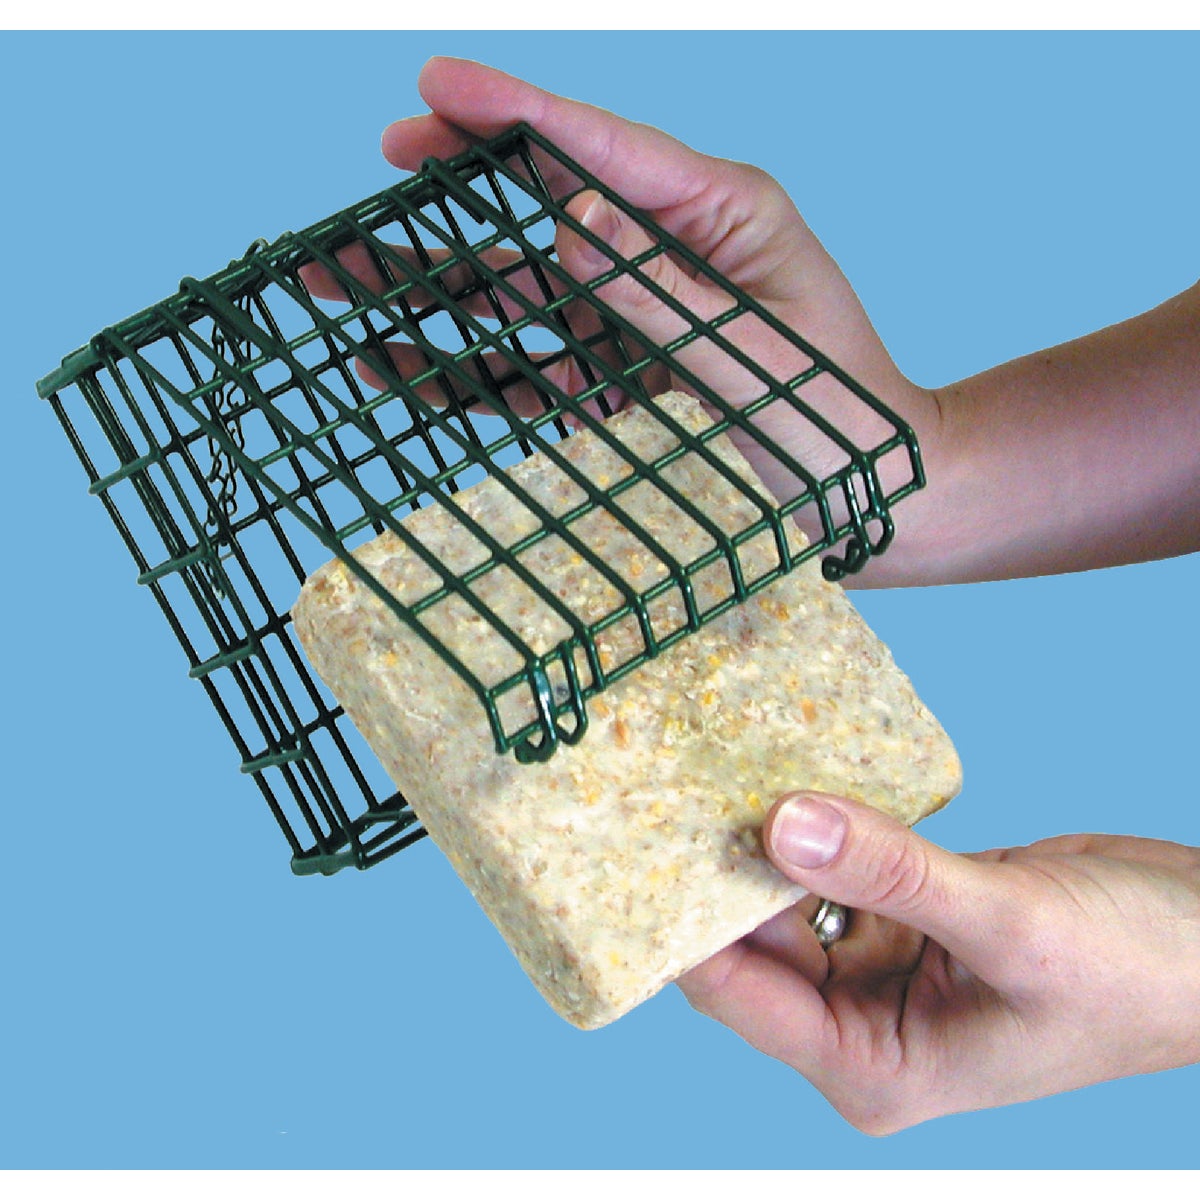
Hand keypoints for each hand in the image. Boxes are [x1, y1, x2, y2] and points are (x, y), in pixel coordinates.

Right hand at [303, 57, 1199, 581]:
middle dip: (455, 191)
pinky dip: (461, 368)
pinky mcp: (613, 389)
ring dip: (433, 285)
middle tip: (377, 166)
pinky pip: (524, 370)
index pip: (602, 149)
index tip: (433, 86)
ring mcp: (631, 326)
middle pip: (541, 210)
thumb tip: (570, 217)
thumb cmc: (843, 422)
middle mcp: (666, 258)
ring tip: (341, 275)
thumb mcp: (757, 351)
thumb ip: (662, 291)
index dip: (513, 115)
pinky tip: (394, 364)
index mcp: (721, 215)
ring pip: (517, 291)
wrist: (874, 508)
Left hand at [677, 792, 1199, 1133]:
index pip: (739, 995)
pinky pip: (837, 861)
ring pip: (788, 892)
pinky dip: (816, 823)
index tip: (632, 848)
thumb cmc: (1139, 975)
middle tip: (661, 785)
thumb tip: (781, 825)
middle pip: (751, 940)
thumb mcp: (1012, 927)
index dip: (681, 924)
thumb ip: (895, 874)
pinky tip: (783, 769)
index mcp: (870, 1065)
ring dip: (762, 837)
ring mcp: (878, 962)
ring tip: (706, 764)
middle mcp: (860, 1020)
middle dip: (713, 870)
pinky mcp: (900, 911)